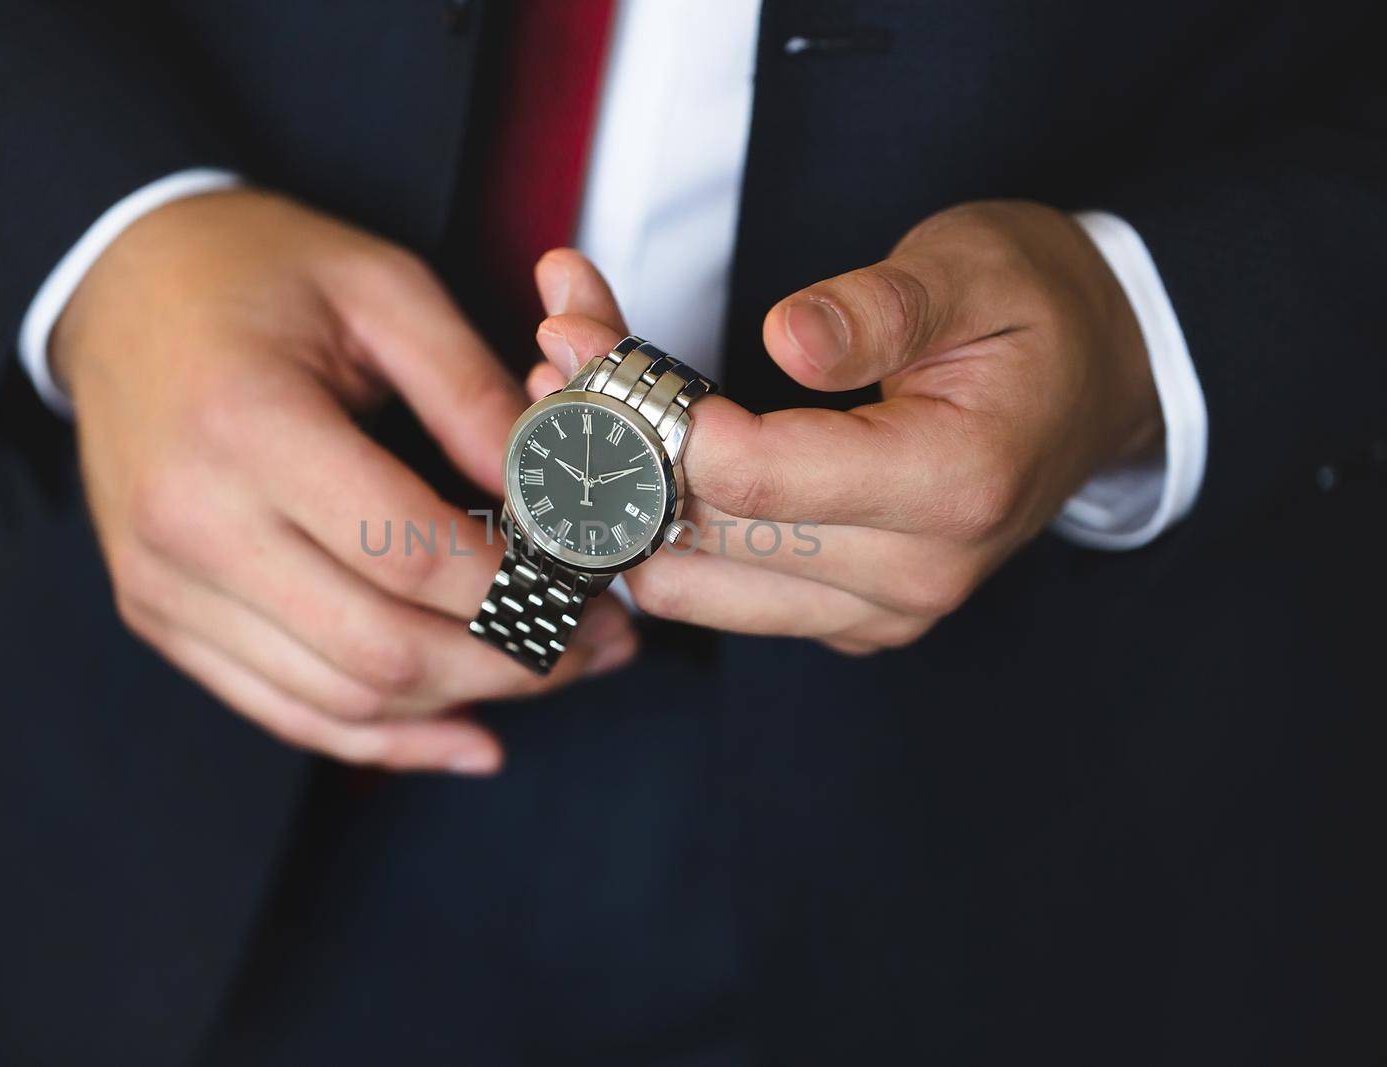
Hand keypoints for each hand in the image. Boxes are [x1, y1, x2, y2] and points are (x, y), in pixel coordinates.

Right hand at [53, 189, 635, 773]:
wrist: (119, 288)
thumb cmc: (257, 271)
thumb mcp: (382, 286)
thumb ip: (473, 394)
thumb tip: (556, 501)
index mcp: (245, 424)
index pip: (411, 555)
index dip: (523, 588)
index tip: (600, 586)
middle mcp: (190, 522)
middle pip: (381, 650)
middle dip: (514, 662)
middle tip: (602, 643)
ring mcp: (164, 583)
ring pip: (340, 700)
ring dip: (463, 703)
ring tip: (557, 672)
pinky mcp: (159, 615)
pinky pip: (285, 711)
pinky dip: (386, 739)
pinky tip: (471, 737)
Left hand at [528, 201, 1159, 653]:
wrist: (1096, 380)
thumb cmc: (1032, 312)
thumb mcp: (968, 273)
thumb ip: (876, 311)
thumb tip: (787, 336)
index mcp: (951, 487)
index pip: (753, 477)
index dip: (651, 412)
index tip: (585, 338)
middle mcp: (912, 577)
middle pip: (705, 536)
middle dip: (609, 445)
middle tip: (556, 351)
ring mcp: (877, 613)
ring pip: (690, 588)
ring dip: (616, 500)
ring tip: (574, 399)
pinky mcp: (845, 618)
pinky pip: (718, 593)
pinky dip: (656, 529)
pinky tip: (626, 453)